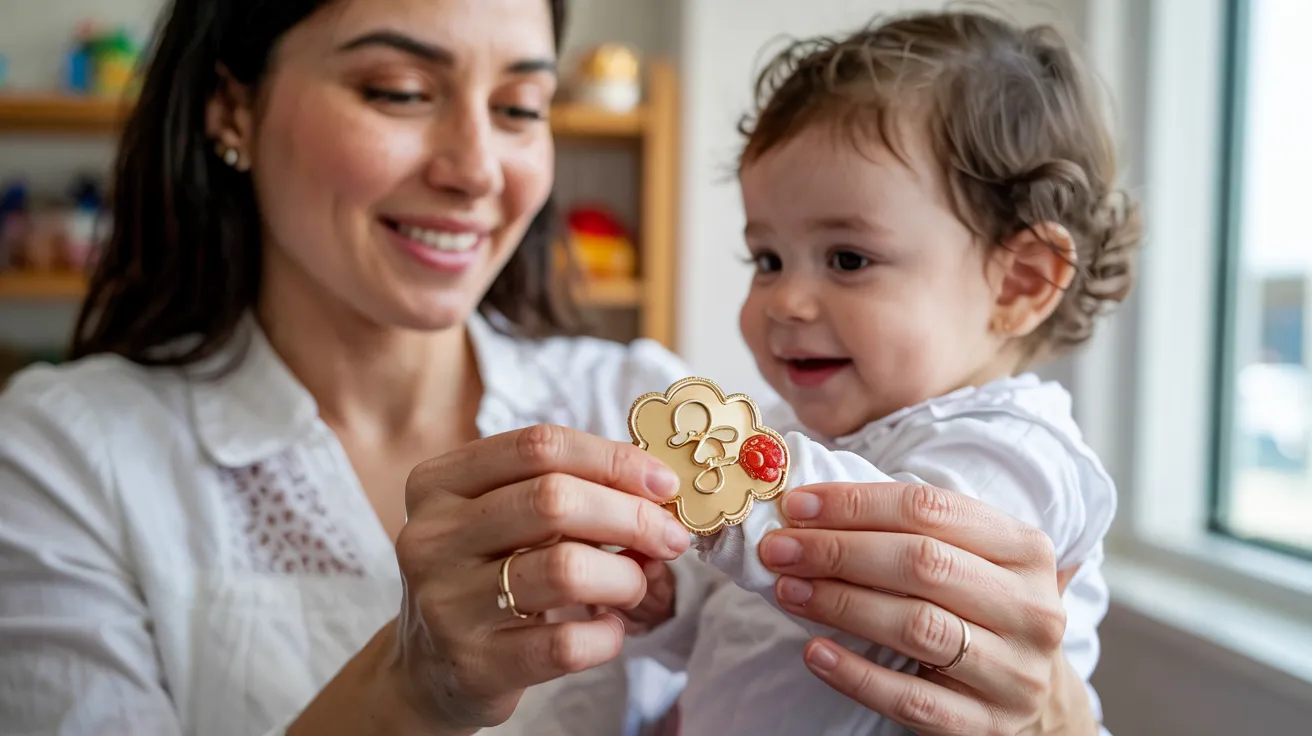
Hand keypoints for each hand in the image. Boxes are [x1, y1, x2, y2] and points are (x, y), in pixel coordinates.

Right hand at [387, 425, 689, 731]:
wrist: (430, 667)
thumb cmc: (485, 573)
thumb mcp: (500, 518)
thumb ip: (563, 492)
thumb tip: (655, 493)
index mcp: (438, 484)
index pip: (538, 447)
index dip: (613, 459)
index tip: (662, 482)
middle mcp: (431, 537)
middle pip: (554, 500)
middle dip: (632, 516)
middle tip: (670, 537)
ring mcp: (447, 603)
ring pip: (565, 569)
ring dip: (625, 576)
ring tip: (634, 584)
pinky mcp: (475, 664)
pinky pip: (565, 644)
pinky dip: (606, 635)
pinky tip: (609, 628)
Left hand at [758, 482, 1097, 735]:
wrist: (1030, 695)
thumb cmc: (979, 608)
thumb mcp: (968, 559)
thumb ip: (907, 530)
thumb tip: (810, 510)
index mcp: (1025, 549)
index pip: (931, 510)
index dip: (857, 503)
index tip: (798, 504)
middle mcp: (1030, 608)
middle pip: (922, 564)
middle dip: (838, 551)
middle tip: (781, 549)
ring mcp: (1013, 671)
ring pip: (917, 627)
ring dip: (840, 605)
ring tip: (789, 591)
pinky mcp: (985, 725)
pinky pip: (910, 698)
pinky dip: (856, 674)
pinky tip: (815, 652)